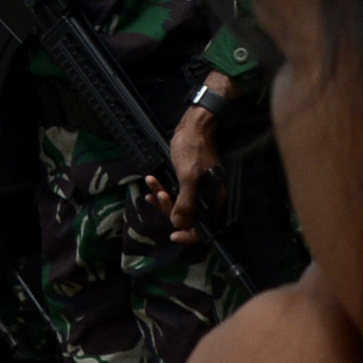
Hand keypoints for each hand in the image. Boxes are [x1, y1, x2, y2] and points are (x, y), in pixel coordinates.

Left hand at [164, 88, 225, 240]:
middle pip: (188, 218)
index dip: (189, 235)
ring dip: (163, 199)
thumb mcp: (188, 177)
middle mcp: (207, 198)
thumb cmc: (193, 149)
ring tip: (151, 187)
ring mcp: (198, 190)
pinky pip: (176, 194)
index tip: (173, 236)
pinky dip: (163, 191)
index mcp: (212, 199)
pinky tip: (152, 186)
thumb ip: (186, 202)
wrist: (194, 127)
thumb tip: (179, 223)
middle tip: (159, 197)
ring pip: (179, 205)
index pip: (203, 228)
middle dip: (170, 210)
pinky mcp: (189, 182)